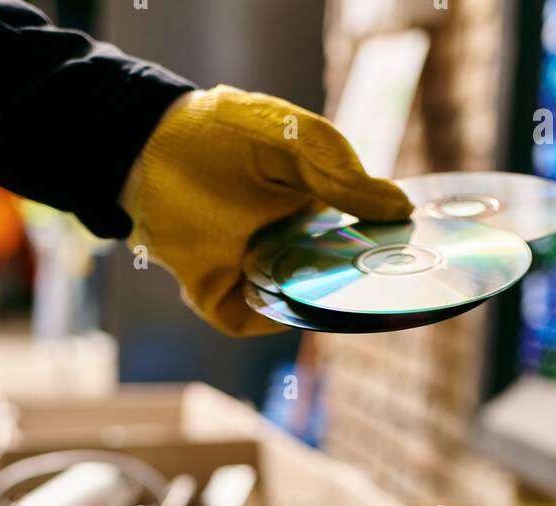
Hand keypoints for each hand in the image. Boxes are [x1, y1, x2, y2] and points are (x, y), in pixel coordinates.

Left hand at [122, 85, 412, 335]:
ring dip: (310, 305)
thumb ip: (341, 175)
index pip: (361, 245)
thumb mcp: (294, 143)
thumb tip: (400, 208)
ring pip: (295, 309)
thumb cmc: (225, 134)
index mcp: (318, 214)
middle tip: (374, 291)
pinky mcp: (219, 298)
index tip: (407, 261)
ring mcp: (256, 277)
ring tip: (325, 292)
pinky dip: (263, 316)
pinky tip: (275, 299)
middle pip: (333, 287)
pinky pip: (251, 322)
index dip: (382, 256)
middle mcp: (291, 251)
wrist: (149, 148)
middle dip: (353, 293)